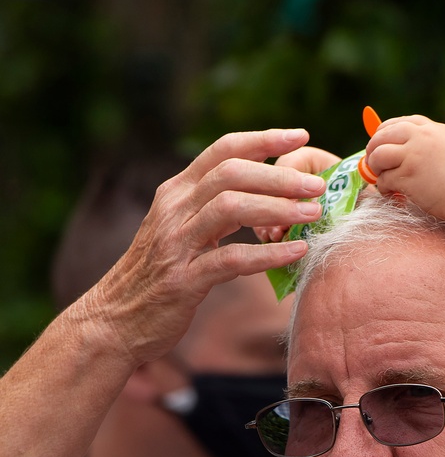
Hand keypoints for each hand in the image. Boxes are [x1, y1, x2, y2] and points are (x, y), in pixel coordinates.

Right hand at [72, 129, 328, 367]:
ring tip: (313, 214)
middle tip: (318, 184)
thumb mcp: (182, 230)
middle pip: (231, 173)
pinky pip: (231, 259)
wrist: (115, 321)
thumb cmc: (160, 275)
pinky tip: (297, 252)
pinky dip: (268, 254)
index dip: (263, 139)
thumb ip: (215, 209)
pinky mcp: (183, 280)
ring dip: (278, 208)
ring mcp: (176, 243)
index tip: (300, 135)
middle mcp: (174, 209)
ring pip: (231, 208)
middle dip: (279, 175)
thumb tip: (267, 195)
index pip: (223, 150)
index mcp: (176, 192)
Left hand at [364, 115, 444, 219]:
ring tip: (382, 178)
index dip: (385, 132)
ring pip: (378, 155)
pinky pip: (384, 179)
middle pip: (382, 135)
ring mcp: (412, 156)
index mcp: (432, 129)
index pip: (400, 123)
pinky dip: (384, 187)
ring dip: (375, 168)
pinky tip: (392, 193)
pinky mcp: (408, 176)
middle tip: (373, 162)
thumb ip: (433, 142)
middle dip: (373, 148)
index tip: (381, 142)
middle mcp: (420, 137)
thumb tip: (410, 147)